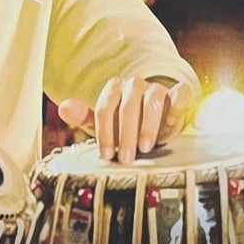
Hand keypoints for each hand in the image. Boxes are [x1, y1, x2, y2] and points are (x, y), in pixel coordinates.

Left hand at [57, 74, 188, 164]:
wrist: (154, 124)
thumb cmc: (125, 127)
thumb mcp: (103, 125)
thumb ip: (84, 117)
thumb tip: (63, 107)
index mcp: (114, 90)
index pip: (105, 107)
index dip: (105, 132)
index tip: (107, 154)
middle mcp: (135, 85)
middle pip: (128, 105)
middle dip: (126, 133)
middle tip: (126, 157)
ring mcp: (157, 88)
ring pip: (153, 98)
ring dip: (148, 125)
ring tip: (145, 147)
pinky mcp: (177, 94)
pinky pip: (180, 93)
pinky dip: (177, 104)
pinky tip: (171, 122)